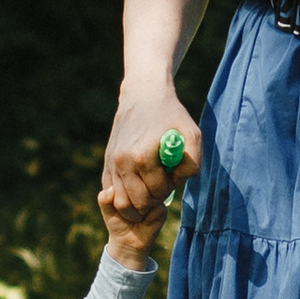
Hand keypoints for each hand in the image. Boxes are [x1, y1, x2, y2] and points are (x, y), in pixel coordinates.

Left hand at [97, 174, 158, 269]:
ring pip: (146, 197)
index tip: (116, 206)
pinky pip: (154, 209)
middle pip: (136, 187)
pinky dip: (146, 218)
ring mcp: (155, 195)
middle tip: (126, 214)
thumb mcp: (107, 210)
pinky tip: (144, 221)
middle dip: (127, 204)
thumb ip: (104, 199)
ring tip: (135, 218)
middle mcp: (145, 186)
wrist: (129, 242)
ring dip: (137, 211)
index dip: (118, 192)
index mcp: (130, 182)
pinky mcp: (162, 207)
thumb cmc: (118, 222)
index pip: (125, 179)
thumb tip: (111, 190)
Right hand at [102, 90, 199, 245]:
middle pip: (139, 203)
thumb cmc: (171, 115)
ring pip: (122, 203)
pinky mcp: (107, 164)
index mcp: (143, 157)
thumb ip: (192, 163)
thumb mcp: (192, 134)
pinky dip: (125, 198)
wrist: (143, 95)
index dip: (169, 188)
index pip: (157, 192)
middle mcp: (123, 163)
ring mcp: (112, 164)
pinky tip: (138, 185)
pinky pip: (112, 194)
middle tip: (163, 184)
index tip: (173, 176)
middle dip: (154, 199)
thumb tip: (178, 182)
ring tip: (151, 187)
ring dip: (139, 203)